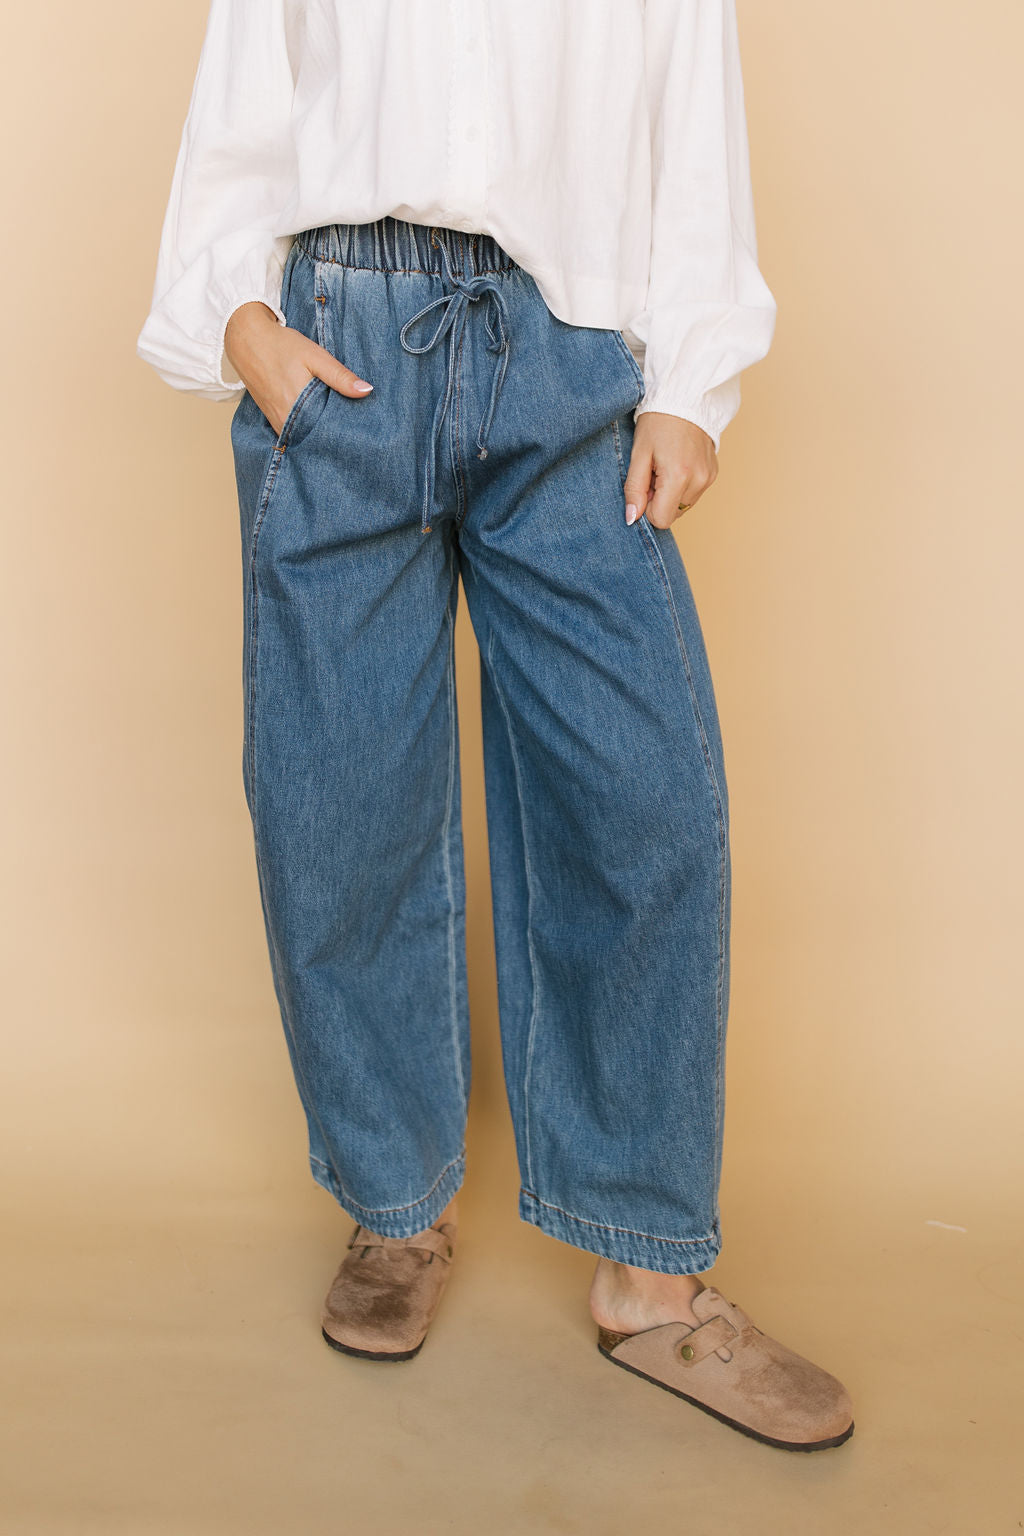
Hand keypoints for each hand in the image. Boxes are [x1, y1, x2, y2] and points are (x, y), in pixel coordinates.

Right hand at [224, 301, 373, 436]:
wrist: (246, 339)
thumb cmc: (281, 345)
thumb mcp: (315, 356)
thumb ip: (340, 376)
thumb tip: (367, 391)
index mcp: (298, 406)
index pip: (328, 430)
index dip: (344, 430)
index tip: (360, 429)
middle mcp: (285, 419)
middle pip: (316, 436)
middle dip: (334, 434)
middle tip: (353, 431)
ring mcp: (276, 421)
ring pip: (304, 435)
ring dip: (318, 432)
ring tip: (337, 427)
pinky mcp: (271, 418)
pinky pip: (292, 431)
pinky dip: (305, 428)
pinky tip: (317, 421)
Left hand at [623, 413, 717, 527]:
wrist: (685, 398)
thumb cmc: (658, 422)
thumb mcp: (639, 454)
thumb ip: (634, 489)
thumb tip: (632, 518)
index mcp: (679, 476)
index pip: (661, 520)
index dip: (648, 508)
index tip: (644, 486)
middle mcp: (699, 481)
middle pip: (673, 514)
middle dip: (659, 500)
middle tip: (654, 472)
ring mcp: (709, 478)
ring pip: (683, 505)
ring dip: (671, 493)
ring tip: (665, 466)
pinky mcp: (713, 474)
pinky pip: (694, 493)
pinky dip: (683, 485)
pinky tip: (677, 463)